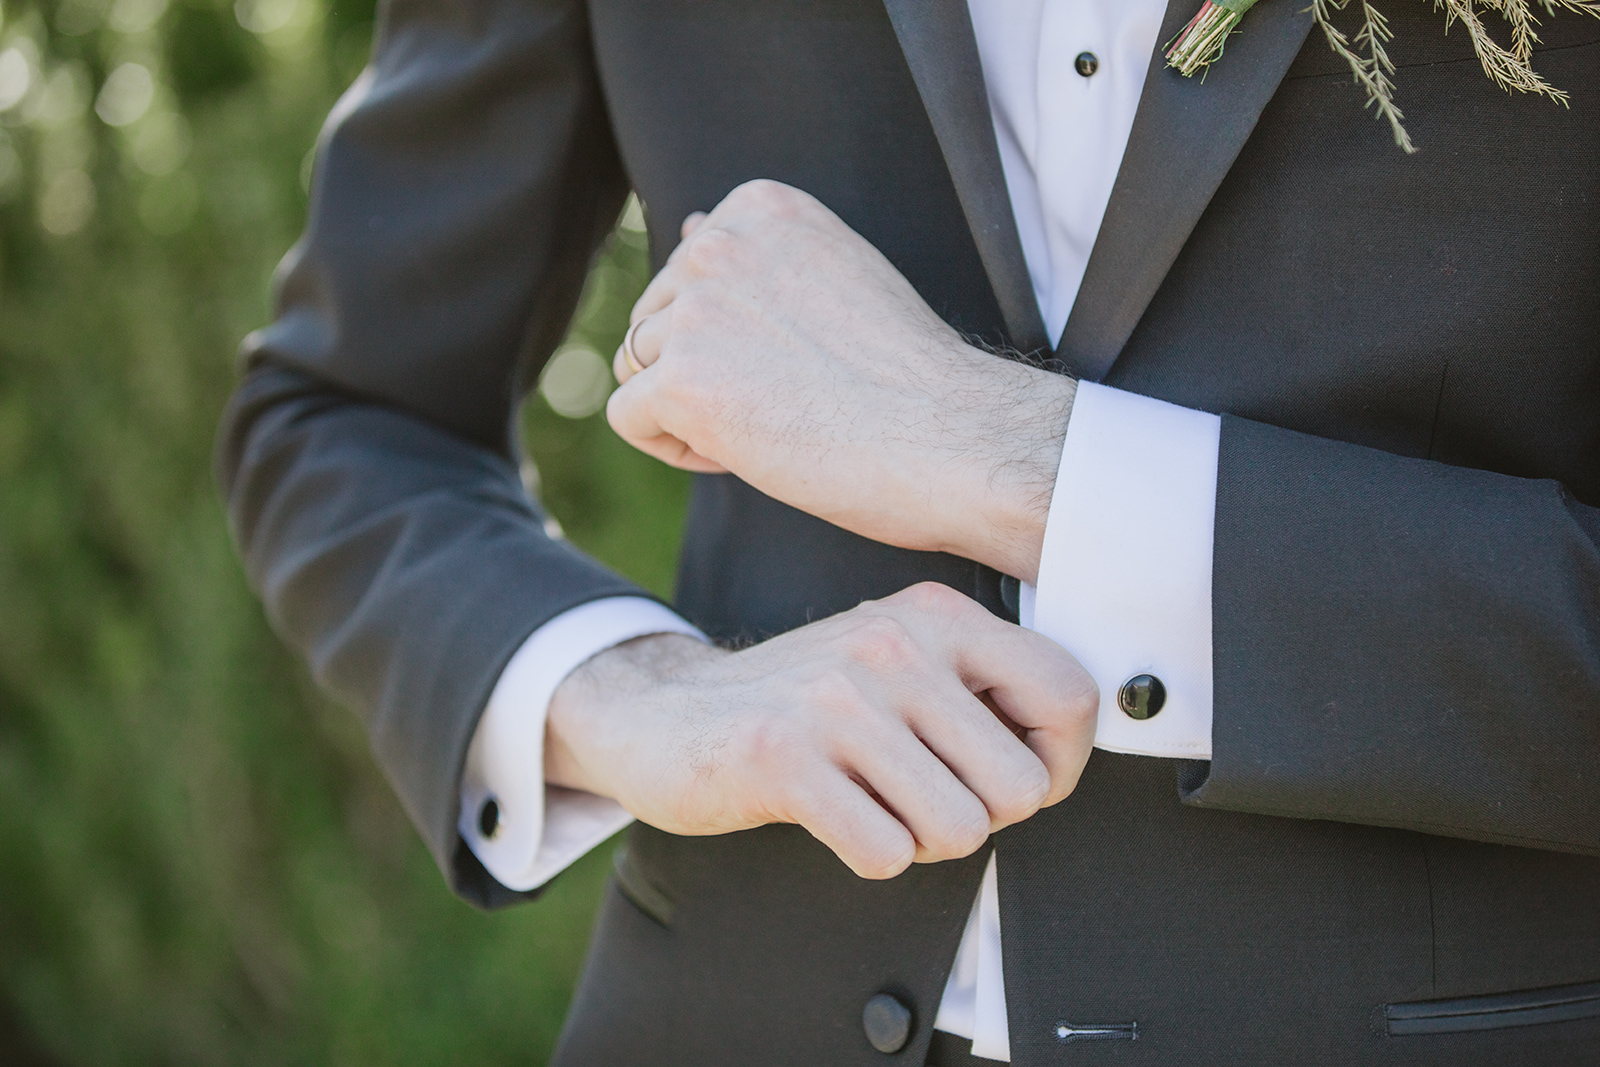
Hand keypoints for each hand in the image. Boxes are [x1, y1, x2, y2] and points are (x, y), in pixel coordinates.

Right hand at [544, 582, 1097, 878]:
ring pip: (959, 829)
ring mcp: (836, 697)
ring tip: (872, 801)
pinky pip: (886, 853)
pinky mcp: (782, 756)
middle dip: (980, 816)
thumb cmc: (802, 704)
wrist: (664, 712)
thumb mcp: (900, 662)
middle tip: (922, 795)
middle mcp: (893, 643)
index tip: (1009, 779)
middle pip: (1021, 787)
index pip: (1070, 695)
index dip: (1058, 764)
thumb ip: (982, 690)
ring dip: (921, 841)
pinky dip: (867, 856)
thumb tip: (1060, 761)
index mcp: (936, 615)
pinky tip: (831, 816)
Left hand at [607, 180, 1074, 583]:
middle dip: (702, 372)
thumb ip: (757, 256)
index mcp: (760, 206)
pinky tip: (741, 453)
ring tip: (771, 425)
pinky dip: (674, 448)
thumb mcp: (835, 276)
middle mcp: (718, 242)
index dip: (732, 335)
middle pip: (654, 321)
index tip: (801, 359)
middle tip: (791, 400)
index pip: (688, 274)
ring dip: (690, 411)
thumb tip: (685, 223)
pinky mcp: (681, 380)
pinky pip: (628, 419)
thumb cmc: (907, 376)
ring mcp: (695, 310)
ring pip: (637, 369)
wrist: (950, 438)